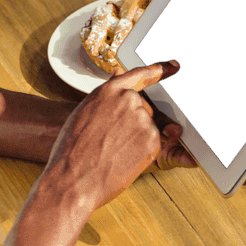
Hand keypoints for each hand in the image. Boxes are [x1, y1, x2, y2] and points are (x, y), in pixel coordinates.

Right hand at [40, 60, 193, 211]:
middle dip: (134, 124)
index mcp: (109, 90)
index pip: (141, 74)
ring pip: (148, 127)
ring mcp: (143, 119)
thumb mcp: (84, 112)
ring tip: (113, 152)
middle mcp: (129, 100)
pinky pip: (153, 144)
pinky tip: (123, 159)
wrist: (73, 178)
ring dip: (136, 139)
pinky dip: (142, 153)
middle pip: (144, 108)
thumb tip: (117, 75)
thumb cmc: (72, 149)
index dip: (161, 69)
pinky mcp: (153, 140)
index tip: (174, 66)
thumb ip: (106, 96)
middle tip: (114, 141)